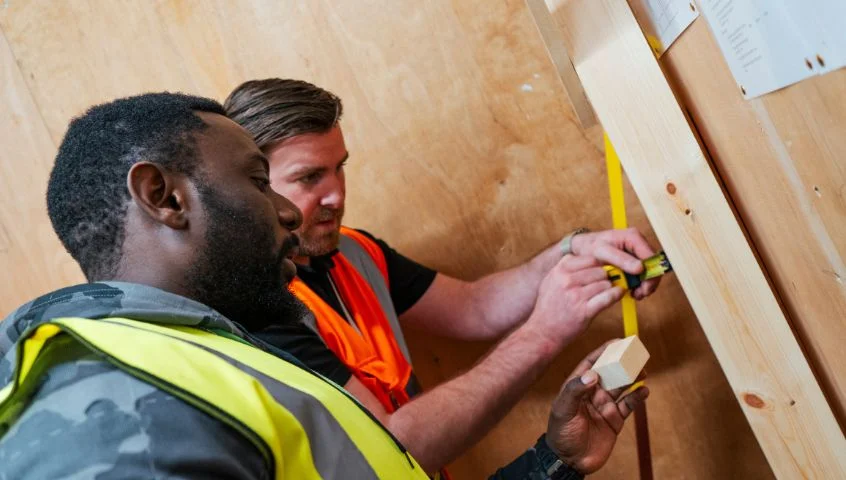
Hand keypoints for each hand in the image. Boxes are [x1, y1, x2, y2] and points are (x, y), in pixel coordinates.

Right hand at [528, 255, 624, 346]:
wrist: (543, 332)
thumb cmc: (549, 307)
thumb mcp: (550, 281)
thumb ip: (566, 268)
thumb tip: (589, 259)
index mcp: (559, 270)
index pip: (589, 258)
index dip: (598, 265)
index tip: (601, 271)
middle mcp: (567, 280)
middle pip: (599, 270)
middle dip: (605, 277)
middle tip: (604, 284)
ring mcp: (576, 295)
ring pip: (605, 283)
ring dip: (609, 288)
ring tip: (604, 293)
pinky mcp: (585, 311)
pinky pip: (608, 297)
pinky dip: (616, 294)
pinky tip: (618, 294)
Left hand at [546, 342, 649, 473]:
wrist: (569, 461)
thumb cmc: (560, 433)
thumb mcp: (563, 410)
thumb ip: (575, 391)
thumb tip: (592, 374)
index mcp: (577, 387)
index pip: (591, 363)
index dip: (603, 351)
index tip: (617, 342)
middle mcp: (592, 394)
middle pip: (610, 373)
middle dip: (622, 363)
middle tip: (636, 354)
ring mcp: (604, 406)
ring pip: (622, 387)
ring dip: (632, 378)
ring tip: (643, 370)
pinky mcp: (614, 420)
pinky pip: (628, 405)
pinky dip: (637, 397)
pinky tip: (644, 391)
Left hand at [570, 228, 660, 299]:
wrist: (583, 248)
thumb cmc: (591, 247)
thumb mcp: (602, 252)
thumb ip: (621, 259)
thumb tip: (640, 268)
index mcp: (633, 237)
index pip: (651, 257)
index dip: (651, 273)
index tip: (644, 288)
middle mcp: (638, 243)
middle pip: (653, 265)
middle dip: (648, 282)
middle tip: (639, 294)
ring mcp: (637, 252)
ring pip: (649, 272)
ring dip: (644, 285)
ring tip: (635, 294)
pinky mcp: (634, 261)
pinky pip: (642, 274)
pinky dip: (639, 284)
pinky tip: (632, 291)